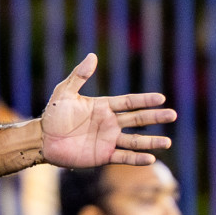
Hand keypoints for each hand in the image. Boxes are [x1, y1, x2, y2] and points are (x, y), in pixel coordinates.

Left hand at [40, 53, 175, 167]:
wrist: (42, 140)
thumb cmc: (52, 115)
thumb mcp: (64, 93)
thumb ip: (79, 76)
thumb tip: (92, 56)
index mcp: (104, 107)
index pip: (129, 102)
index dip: (144, 100)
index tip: (161, 98)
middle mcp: (110, 123)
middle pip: (138, 120)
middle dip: (155, 117)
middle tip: (173, 115)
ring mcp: (108, 140)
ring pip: (135, 141)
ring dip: (151, 142)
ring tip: (167, 142)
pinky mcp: (103, 155)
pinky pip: (123, 157)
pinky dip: (136, 159)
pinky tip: (150, 158)